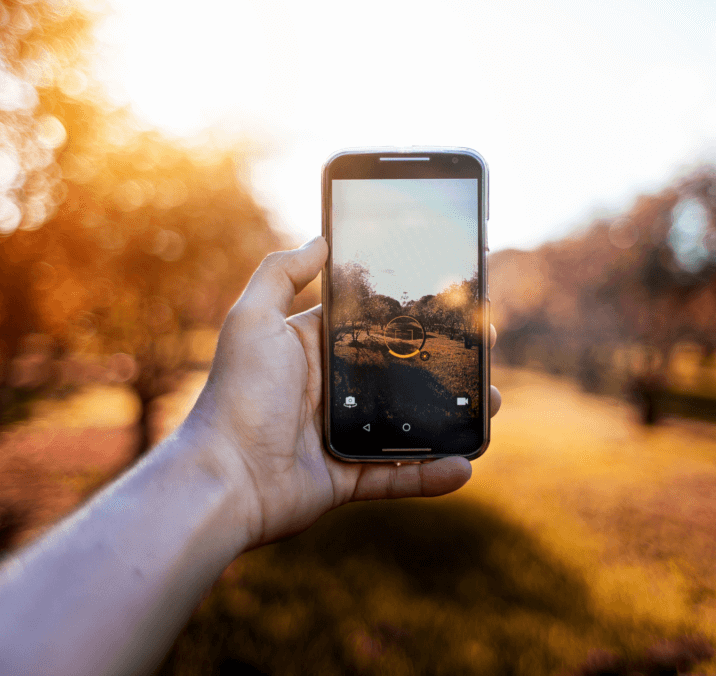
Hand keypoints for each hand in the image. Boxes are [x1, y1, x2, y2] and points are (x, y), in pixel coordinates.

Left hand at [184, 236, 501, 547]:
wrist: (224, 478)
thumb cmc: (237, 394)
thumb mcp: (252, 320)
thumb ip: (281, 274)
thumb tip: (320, 237)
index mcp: (313, 352)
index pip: (371, 325)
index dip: (411, 313)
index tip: (452, 300)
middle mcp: (330, 391)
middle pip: (400, 372)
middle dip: (444, 361)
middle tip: (484, 348)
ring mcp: (342, 436)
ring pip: (410, 423)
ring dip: (453, 416)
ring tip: (491, 401)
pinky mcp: (348, 478)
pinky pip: (399, 476)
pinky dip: (432, 473)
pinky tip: (465, 465)